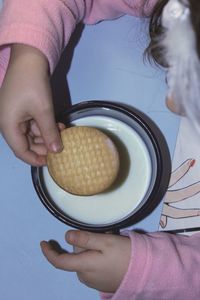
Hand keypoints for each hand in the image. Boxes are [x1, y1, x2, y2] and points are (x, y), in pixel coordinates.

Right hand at [0, 44, 62, 165]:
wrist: (29, 58)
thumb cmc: (33, 85)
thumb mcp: (43, 111)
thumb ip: (50, 133)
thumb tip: (56, 152)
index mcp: (8, 126)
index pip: (21, 151)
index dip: (35, 159)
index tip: (50, 163)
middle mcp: (9, 123)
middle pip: (26, 143)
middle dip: (44, 146)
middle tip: (61, 147)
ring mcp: (14, 115)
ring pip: (31, 134)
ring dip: (47, 135)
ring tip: (63, 132)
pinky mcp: (21, 109)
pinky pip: (32, 123)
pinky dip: (44, 126)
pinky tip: (58, 124)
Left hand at [40, 230, 130, 292]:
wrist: (144, 272)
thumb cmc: (124, 254)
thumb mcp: (104, 241)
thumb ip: (84, 239)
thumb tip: (66, 236)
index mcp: (83, 266)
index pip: (59, 262)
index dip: (48, 252)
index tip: (43, 242)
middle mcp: (84, 276)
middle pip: (74, 256)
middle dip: (83, 244)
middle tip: (101, 235)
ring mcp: (92, 281)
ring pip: (83, 260)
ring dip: (90, 250)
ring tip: (107, 243)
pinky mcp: (99, 282)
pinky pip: (90, 266)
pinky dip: (94, 257)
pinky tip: (108, 253)